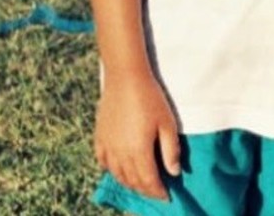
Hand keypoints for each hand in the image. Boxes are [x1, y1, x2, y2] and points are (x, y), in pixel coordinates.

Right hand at [94, 70, 181, 200]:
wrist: (125, 77)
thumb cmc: (151, 98)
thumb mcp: (167, 123)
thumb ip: (171, 150)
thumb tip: (174, 172)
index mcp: (138, 151)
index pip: (148, 181)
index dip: (157, 191)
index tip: (166, 197)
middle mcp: (120, 153)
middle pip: (132, 180)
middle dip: (145, 189)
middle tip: (156, 192)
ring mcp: (107, 145)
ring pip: (117, 174)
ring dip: (129, 183)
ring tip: (141, 184)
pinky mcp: (99, 136)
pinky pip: (103, 161)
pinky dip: (111, 170)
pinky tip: (118, 170)